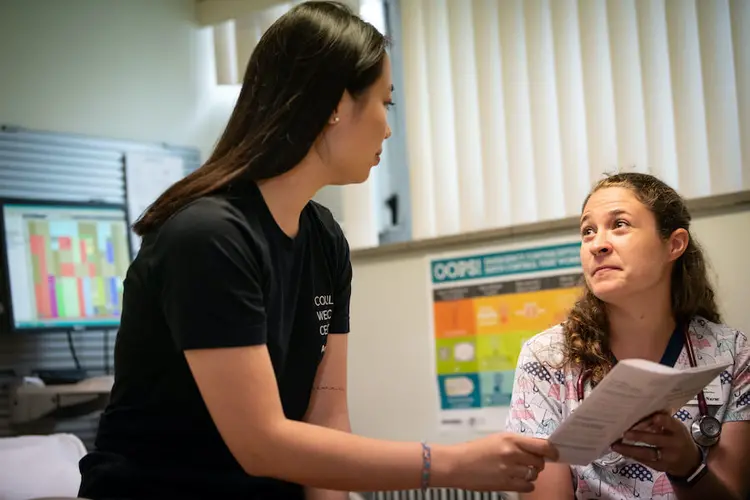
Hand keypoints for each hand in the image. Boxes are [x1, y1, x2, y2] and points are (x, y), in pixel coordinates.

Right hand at [441, 432, 558, 492]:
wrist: (457, 464)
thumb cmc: (475, 450)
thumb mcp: (497, 439)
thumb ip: (517, 443)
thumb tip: (536, 449)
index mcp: (511, 439)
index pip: (542, 445)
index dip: (552, 451)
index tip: (554, 454)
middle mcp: (512, 454)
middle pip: (540, 461)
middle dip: (538, 463)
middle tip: (529, 462)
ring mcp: (510, 470)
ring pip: (534, 474)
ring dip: (531, 474)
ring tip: (519, 471)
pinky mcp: (506, 484)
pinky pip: (528, 486)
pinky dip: (526, 485)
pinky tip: (516, 480)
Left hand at [611, 410, 700, 476]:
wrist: (689, 462)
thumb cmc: (677, 438)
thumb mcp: (676, 428)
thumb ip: (663, 421)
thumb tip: (642, 408)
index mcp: (678, 431)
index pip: (672, 424)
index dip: (663, 421)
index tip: (654, 417)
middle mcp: (674, 444)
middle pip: (656, 440)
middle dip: (640, 436)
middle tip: (625, 433)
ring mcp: (667, 458)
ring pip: (647, 453)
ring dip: (629, 449)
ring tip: (615, 445)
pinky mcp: (660, 467)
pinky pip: (644, 461)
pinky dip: (631, 455)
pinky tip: (620, 450)